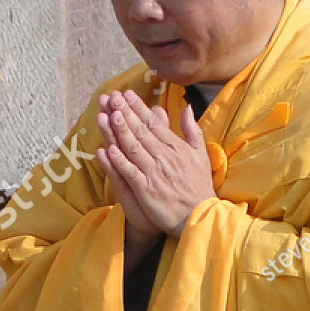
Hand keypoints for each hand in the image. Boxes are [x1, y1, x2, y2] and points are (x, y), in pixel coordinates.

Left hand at [95, 88, 214, 239]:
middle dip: (126, 113)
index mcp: (177, 148)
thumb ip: (192, 130)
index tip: (126, 94)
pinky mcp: (148, 190)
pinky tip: (109, 149)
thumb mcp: (201, 154)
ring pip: (134, 148)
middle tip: (112, 97)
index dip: (139, 108)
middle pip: (142, 132)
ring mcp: (156, 173)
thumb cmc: (199, 186)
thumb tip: (187, 108)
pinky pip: (131, 172)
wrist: (201, 216)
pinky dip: (120, 161)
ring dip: (120, 131)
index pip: (154, 124)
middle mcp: (166, 158)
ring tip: (108, 114)